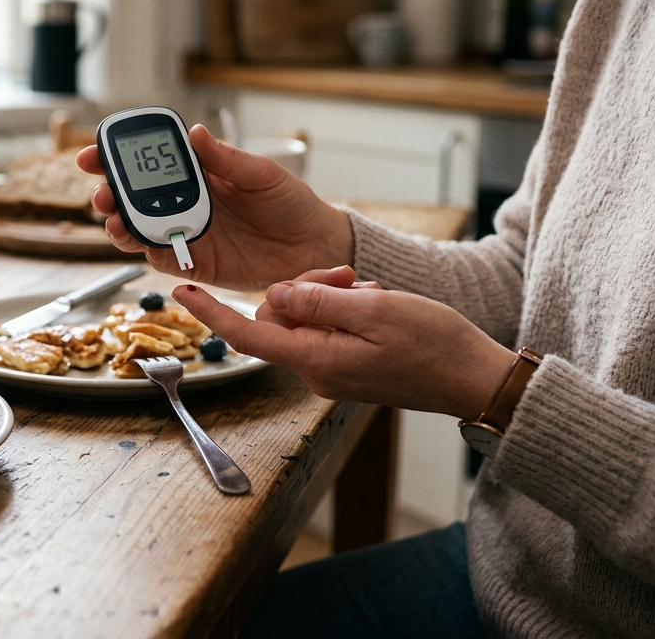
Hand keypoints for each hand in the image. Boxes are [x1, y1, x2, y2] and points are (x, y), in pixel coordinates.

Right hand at [76, 125, 352, 290]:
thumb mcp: (263, 174)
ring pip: (139, 231)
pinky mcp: (197, 264)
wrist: (315, 247)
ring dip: (120, 226)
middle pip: (134, 199)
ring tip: (113, 222)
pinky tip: (142, 246)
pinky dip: (148, 254)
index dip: (117, 158)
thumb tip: (195, 133)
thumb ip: (227, 159)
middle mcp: (186, 203)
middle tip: (102, 195)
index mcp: (198, 173)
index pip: (149, 163)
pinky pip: (163, 260)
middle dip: (110, 195)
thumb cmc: (292, 204)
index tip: (93, 155)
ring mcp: (188, 233)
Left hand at [173, 266, 517, 419]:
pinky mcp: (345, 364)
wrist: (474, 378)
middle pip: (277, 314)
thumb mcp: (375, 309)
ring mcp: (330, 370)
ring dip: (329, 293)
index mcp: (316, 360)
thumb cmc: (434, 345)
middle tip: (347, 276)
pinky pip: (326, 327)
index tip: (180, 290)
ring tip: (370, 292)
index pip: (247, 334)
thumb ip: (319, 300)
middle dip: (304, 286)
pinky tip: (374, 302)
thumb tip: (274, 292)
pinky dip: (345, 307)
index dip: (211, 312)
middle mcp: (315, 370)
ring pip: (303, 316)